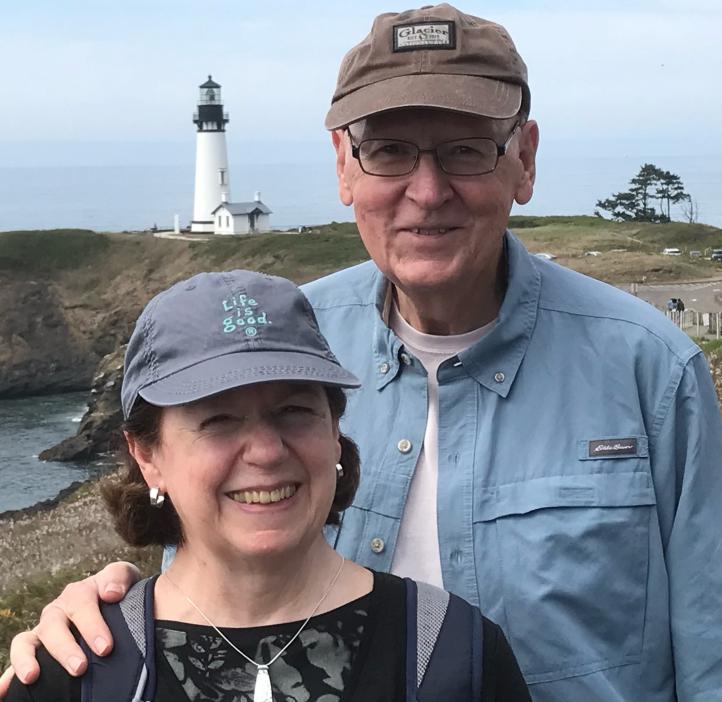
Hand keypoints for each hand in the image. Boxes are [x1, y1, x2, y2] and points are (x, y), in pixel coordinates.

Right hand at [0, 562, 140, 695]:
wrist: (114, 599)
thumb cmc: (119, 591)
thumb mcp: (124, 576)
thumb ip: (119, 577)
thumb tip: (111, 593)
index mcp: (78, 593)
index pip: (82, 606)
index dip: (92, 626)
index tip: (106, 648)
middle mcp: (57, 611)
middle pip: (54, 627)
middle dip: (65, 648)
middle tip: (80, 667)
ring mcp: (44, 631)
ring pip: (27, 642)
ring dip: (27, 660)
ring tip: (32, 677)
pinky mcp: (36, 650)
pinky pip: (19, 660)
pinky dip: (8, 675)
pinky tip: (3, 692)